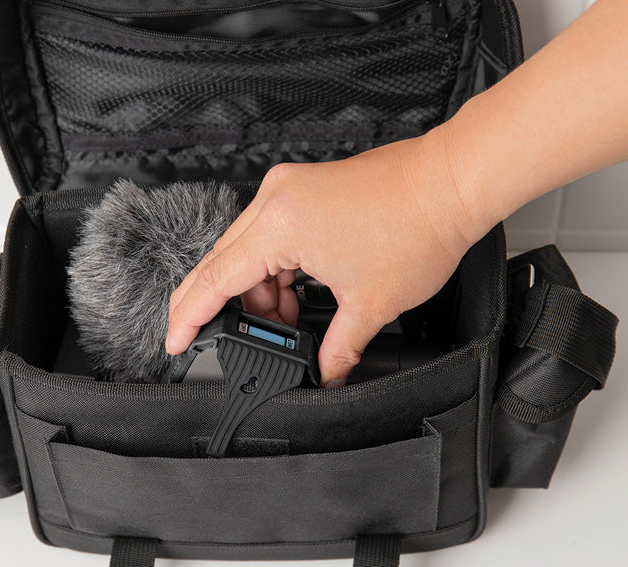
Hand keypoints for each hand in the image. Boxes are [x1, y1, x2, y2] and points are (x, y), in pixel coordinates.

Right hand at [166, 127, 486, 386]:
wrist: (452, 182)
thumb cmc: (419, 227)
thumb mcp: (370, 304)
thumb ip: (337, 349)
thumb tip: (325, 374)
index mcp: (279, 225)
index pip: (215, 278)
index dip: (190, 316)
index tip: (175, 341)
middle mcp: (276, 199)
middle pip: (226, 261)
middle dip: (230, 306)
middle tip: (236, 339)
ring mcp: (290, 188)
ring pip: (249, 248)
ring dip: (259, 288)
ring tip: (288, 319)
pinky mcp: (306, 188)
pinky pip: (271, 232)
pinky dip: (276, 265)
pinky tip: (296, 291)